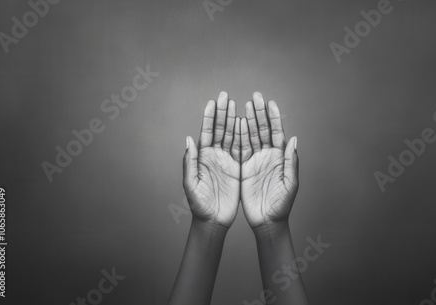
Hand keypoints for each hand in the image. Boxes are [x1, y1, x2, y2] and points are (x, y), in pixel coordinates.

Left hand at [183, 91, 240, 228]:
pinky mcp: (237, 168)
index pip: (207, 132)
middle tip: (225, 95)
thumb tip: (188, 140)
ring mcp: (226, 161)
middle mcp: (214, 156)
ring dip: (233, 120)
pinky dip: (244, 136)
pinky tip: (247, 123)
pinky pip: (242, 148)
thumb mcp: (191, 184)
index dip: (209, 117)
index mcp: (202, 157)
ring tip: (237, 103)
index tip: (213, 101)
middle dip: (222, 112)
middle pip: (219, 129)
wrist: (213, 220)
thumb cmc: (199, 205)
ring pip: (231, 136)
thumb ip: (190, 162)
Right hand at [240, 92, 298, 228]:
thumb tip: (294, 140)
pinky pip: (240, 148)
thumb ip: (291, 162)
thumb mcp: (290, 185)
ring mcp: (256, 161)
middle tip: (256, 96)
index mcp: (280, 158)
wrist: (266, 221)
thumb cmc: (281, 205)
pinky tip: (236, 123)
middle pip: (263, 130)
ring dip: (249, 120)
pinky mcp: (244, 167)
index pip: (277, 133)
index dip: (274, 117)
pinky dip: (238, 135)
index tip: (270, 102)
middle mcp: (268, 156)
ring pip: (251, 136)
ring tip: (244, 104)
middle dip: (260, 113)